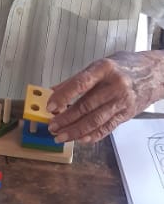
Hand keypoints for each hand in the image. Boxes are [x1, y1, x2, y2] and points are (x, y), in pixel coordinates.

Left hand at [47, 51, 163, 143]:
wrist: (156, 73)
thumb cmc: (125, 66)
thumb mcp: (101, 64)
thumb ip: (77, 78)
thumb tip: (54, 91)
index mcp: (105, 68)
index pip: (81, 84)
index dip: (64, 96)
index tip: (51, 106)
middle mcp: (114, 85)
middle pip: (87, 106)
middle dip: (66, 119)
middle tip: (52, 126)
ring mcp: (122, 101)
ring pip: (95, 120)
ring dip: (76, 131)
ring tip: (61, 136)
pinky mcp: (127, 114)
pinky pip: (107, 127)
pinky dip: (93, 135)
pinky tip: (80, 139)